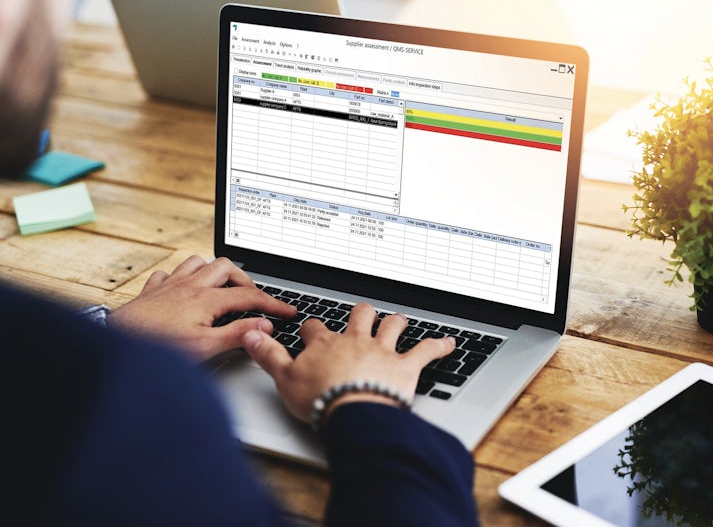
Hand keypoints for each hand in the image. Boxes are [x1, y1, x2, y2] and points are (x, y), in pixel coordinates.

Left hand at [108, 255, 295, 360]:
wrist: (115, 343)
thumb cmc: (156, 347)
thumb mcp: (205, 347)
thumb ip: (237, 334)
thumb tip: (264, 326)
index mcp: (207, 298)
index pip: (250, 296)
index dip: (273, 304)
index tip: (288, 311)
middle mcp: (190, 285)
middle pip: (227, 268)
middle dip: (245, 281)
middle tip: (253, 298)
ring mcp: (169, 285)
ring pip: (198, 263)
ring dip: (214, 272)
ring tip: (222, 288)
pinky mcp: (151, 291)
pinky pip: (169, 273)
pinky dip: (181, 278)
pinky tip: (183, 290)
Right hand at [242, 303, 454, 422]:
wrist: (353, 411)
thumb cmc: (320, 398)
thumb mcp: (284, 379)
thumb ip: (267, 355)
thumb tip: (249, 336)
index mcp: (326, 344)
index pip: (316, 327)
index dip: (313, 328)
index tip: (311, 329)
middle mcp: (356, 340)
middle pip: (358, 316)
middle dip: (360, 313)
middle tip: (362, 313)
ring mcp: (382, 351)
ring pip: (391, 325)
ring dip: (396, 322)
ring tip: (400, 320)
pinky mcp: (406, 366)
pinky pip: (426, 350)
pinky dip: (440, 345)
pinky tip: (450, 342)